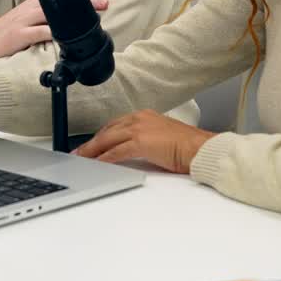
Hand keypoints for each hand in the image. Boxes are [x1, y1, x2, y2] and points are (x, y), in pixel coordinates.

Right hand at [0, 0, 107, 74]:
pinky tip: (66, 36)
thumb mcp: (32, 16)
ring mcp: (26, 19)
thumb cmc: (12, 29)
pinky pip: (40, 32)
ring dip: (74, 15)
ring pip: (53, 13)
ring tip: (93, 17)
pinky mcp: (20, 34)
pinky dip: (53, 33)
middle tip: (105, 1)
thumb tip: (76, 14)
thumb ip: (50, 13)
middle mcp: (33, 6)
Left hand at [73, 110, 215, 173]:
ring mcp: (139, 129)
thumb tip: (133, 151)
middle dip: (92, 142)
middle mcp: (140, 119)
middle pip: (108, 130)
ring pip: (108, 139)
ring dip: (92, 150)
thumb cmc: (188, 147)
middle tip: (79, 152)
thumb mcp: (163, 139)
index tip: (93, 143)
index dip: (102, 135)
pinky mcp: (140, 142)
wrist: (201, 148)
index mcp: (145, 116)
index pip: (116, 125)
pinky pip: (115, 152)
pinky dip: (103, 158)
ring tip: (82, 159)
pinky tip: (96, 164)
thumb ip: (147, 141)